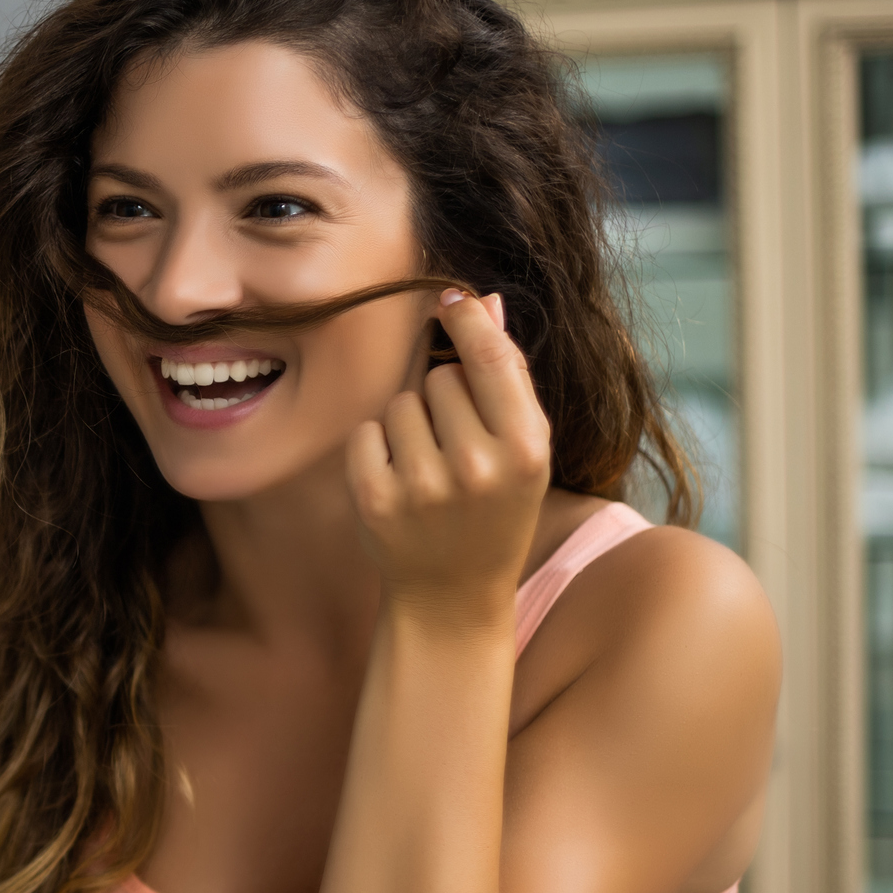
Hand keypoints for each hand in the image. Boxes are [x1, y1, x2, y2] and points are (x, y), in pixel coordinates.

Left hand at [344, 291, 550, 622]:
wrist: (452, 595)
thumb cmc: (494, 511)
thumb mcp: (522, 452)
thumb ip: (507, 378)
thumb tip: (484, 301)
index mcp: (526, 449)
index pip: (489, 357)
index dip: (466, 319)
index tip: (450, 297)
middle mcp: (476, 465)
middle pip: (441, 376)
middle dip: (445, 398)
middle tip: (458, 448)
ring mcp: (422, 484)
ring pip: (401, 402)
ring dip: (410, 424)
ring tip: (430, 469)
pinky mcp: (375, 497)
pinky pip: (367, 431)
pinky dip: (376, 449)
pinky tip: (399, 483)